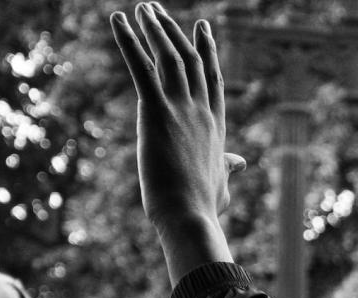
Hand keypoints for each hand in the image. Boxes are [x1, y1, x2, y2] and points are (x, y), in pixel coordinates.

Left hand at [110, 6, 242, 239]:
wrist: (192, 217)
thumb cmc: (205, 208)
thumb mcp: (222, 184)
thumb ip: (229, 167)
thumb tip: (239, 162)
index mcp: (215, 126)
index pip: (212, 78)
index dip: (207, 50)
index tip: (202, 27)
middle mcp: (202, 111)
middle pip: (191, 60)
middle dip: (175, 31)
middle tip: (159, 9)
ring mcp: (182, 110)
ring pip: (170, 57)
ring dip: (155, 28)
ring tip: (143, 7)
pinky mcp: (157, 113)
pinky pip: (141, 68)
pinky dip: (128, 41)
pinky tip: (118, 20)